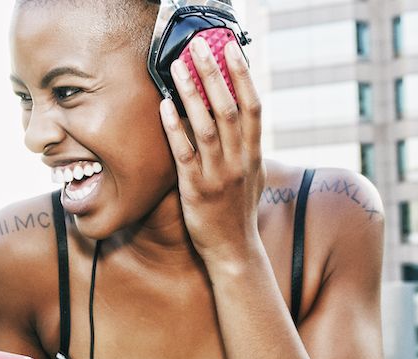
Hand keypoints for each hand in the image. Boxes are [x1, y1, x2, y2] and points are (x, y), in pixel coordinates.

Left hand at [159, 36, 264, 266]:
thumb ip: (247, 148)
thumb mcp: (252, 176)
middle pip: (229, 108)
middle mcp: (238, 161)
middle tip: (199, 46)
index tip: (231, 49)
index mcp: (253, 154)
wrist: (234, 251)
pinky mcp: (196, 189)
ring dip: (191, 93)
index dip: (243, 76)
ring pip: (206, 126)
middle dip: (213, 74)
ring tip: (176, 67)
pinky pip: (184, 153)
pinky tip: (164, 106)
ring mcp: (218, 175)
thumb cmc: (238, 212)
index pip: (253, 106)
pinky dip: (174, 128)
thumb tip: (241, 118)